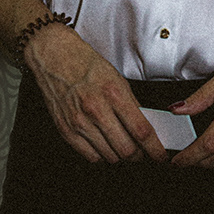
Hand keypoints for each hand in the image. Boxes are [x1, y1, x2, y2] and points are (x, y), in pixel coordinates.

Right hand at [24, 24, 167, 165]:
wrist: (53, 56)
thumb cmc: (84, 63)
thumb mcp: (116, 77)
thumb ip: (131, 103)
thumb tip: (144, 126)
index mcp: (113, 92)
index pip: (141, 131)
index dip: (154, 149)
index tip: (160, 156)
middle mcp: (96, 109)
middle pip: (126, 150)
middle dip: (139, 156)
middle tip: (142, 152)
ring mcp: (79, 122)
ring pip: (110, 156)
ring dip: (120, 156)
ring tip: (122, 146)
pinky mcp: (66, 130)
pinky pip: (90, 156)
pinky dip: (101, 156)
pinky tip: (104, 145)